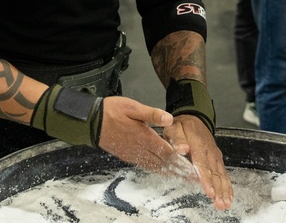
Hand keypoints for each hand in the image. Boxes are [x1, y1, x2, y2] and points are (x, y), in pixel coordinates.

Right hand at [97, 97, 232, 209]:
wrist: (91, 122)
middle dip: (180, 171)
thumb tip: (169, 119)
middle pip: (164, 163)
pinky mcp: (128, 155)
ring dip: (170, 172)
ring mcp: (133, 154)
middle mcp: (140, 148)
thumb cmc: (111, 111)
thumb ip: (151, 114)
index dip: (182, 161)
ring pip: (155, 166)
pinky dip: (156, 169)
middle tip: (193, 179)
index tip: (194, 168)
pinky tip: (162, 170)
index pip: (168, 152)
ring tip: (182, 178)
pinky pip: (145, 165)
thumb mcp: (132, 107)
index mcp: (144, 136)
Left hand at [163, 115, 233, 210]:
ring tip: (225, 204)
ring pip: (221, 175)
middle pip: (215, 173)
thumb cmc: (180, 125)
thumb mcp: (174, 128)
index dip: (206, 179)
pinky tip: (229, 197)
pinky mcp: (218, 159)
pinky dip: (228, 185)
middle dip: (218, 190)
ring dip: (224, 190)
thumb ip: (177, 139)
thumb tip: (182, 149)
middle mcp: (209, 151)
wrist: (193, 117)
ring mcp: (215, 155)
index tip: (209, 192)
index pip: (202, 164)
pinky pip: (224, 173)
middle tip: (220, 204)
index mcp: (198, 144)